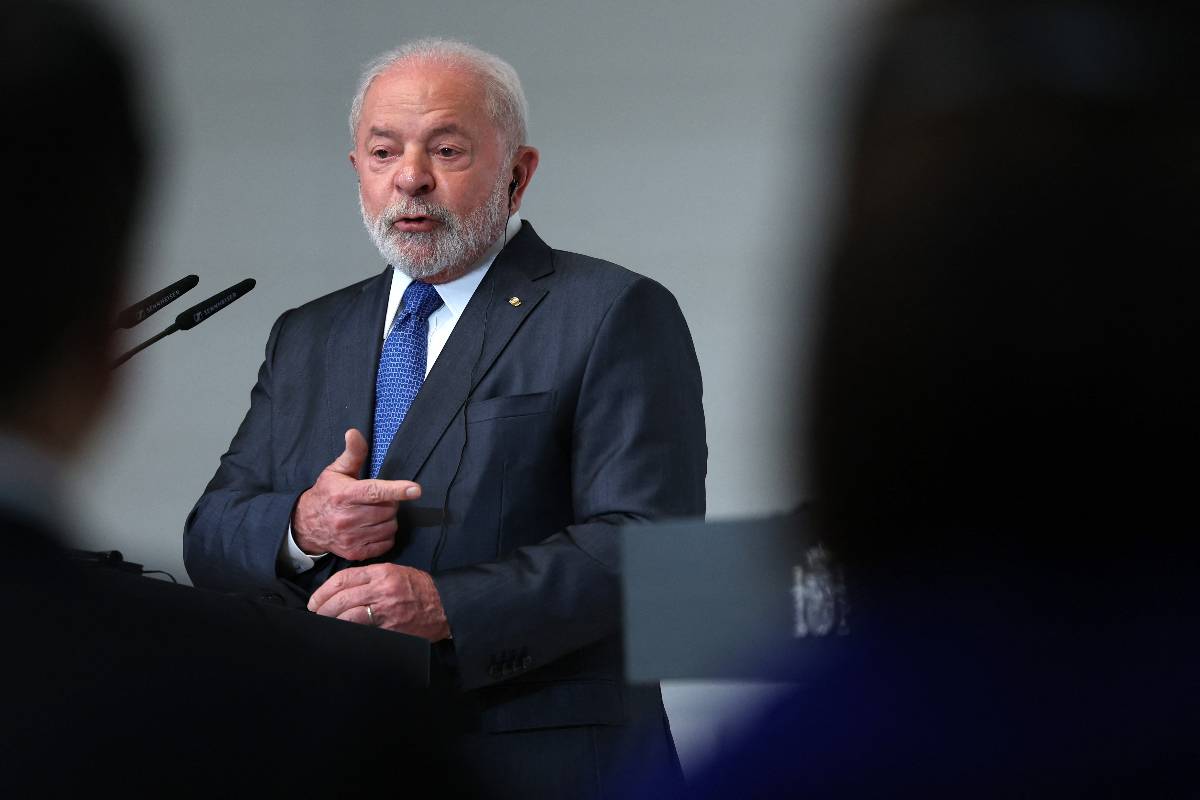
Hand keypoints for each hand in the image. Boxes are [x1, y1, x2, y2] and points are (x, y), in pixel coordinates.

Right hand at [292, 429, 421, 559]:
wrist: (306, 526)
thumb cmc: (327, 494)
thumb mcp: (336, 471)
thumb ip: (353, 453)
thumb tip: (354, 432)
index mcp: (344, 495)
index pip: (374, 492)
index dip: (396, 490)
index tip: (416, 490)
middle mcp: (346, 518)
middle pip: (388, 510)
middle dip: (390, 503)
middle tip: (378, 500)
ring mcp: (350, 538)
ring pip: (389, 526)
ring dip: (389, 519)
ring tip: (375, 513)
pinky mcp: (355, 552)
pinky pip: (386, 543)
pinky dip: (386, 534)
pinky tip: (374, 527)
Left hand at [307, 563, 450, 640]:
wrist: (445, 605)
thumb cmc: (420, 588)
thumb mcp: (396, 572)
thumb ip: (371, 578)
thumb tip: (344, 590)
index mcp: (382, 573)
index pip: (344, 578)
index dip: (324, 590)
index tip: (316, 599)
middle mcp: (382, 590)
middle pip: (342, 598)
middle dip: (323, 607)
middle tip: (317, 613)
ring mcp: (386, 610)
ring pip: (348, 616)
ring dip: (333, 621)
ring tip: (326, 623)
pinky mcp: (390, 628)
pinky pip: (363, 631)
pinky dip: (349, 632)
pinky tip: (343, 633)